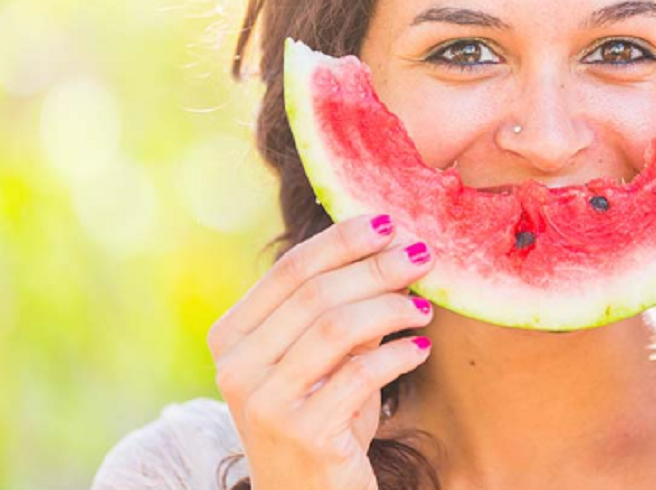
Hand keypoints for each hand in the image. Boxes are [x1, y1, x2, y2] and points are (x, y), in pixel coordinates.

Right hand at [206, 214, 435, 489]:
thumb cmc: (322, 423)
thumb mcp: (325, 362)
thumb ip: (343, 312)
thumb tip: (392, 250)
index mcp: (231, 337)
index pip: (290, 269)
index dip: (343, 239)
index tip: (390, 222)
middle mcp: (237, 367)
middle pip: (317, 293)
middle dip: (378, 268)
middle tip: (423, 257)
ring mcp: (264, 402)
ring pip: (339, 327)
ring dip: (392, 308)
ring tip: (425, 309)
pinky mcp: (302, 433)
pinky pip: (362, 374)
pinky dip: (398, 355)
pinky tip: (420, 349)